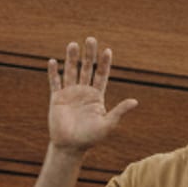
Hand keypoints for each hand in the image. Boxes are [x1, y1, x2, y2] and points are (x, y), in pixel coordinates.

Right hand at [48, 37, 137, 153]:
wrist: (70, 147)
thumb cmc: (90, 138)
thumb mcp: (107, 124)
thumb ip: (119, 111)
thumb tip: (135, 101)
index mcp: (96, 96)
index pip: (101, 75)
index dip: (104, 63)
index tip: (107, 50)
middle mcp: (83, 91)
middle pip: (87, 68)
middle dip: (89, 54)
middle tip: (90, 39)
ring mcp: (70, 93)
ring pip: (71, 71)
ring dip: (71, 58)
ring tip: (73, 45)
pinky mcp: (56, 98)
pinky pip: (55, 83)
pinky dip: (53, 73)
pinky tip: (52, 62)